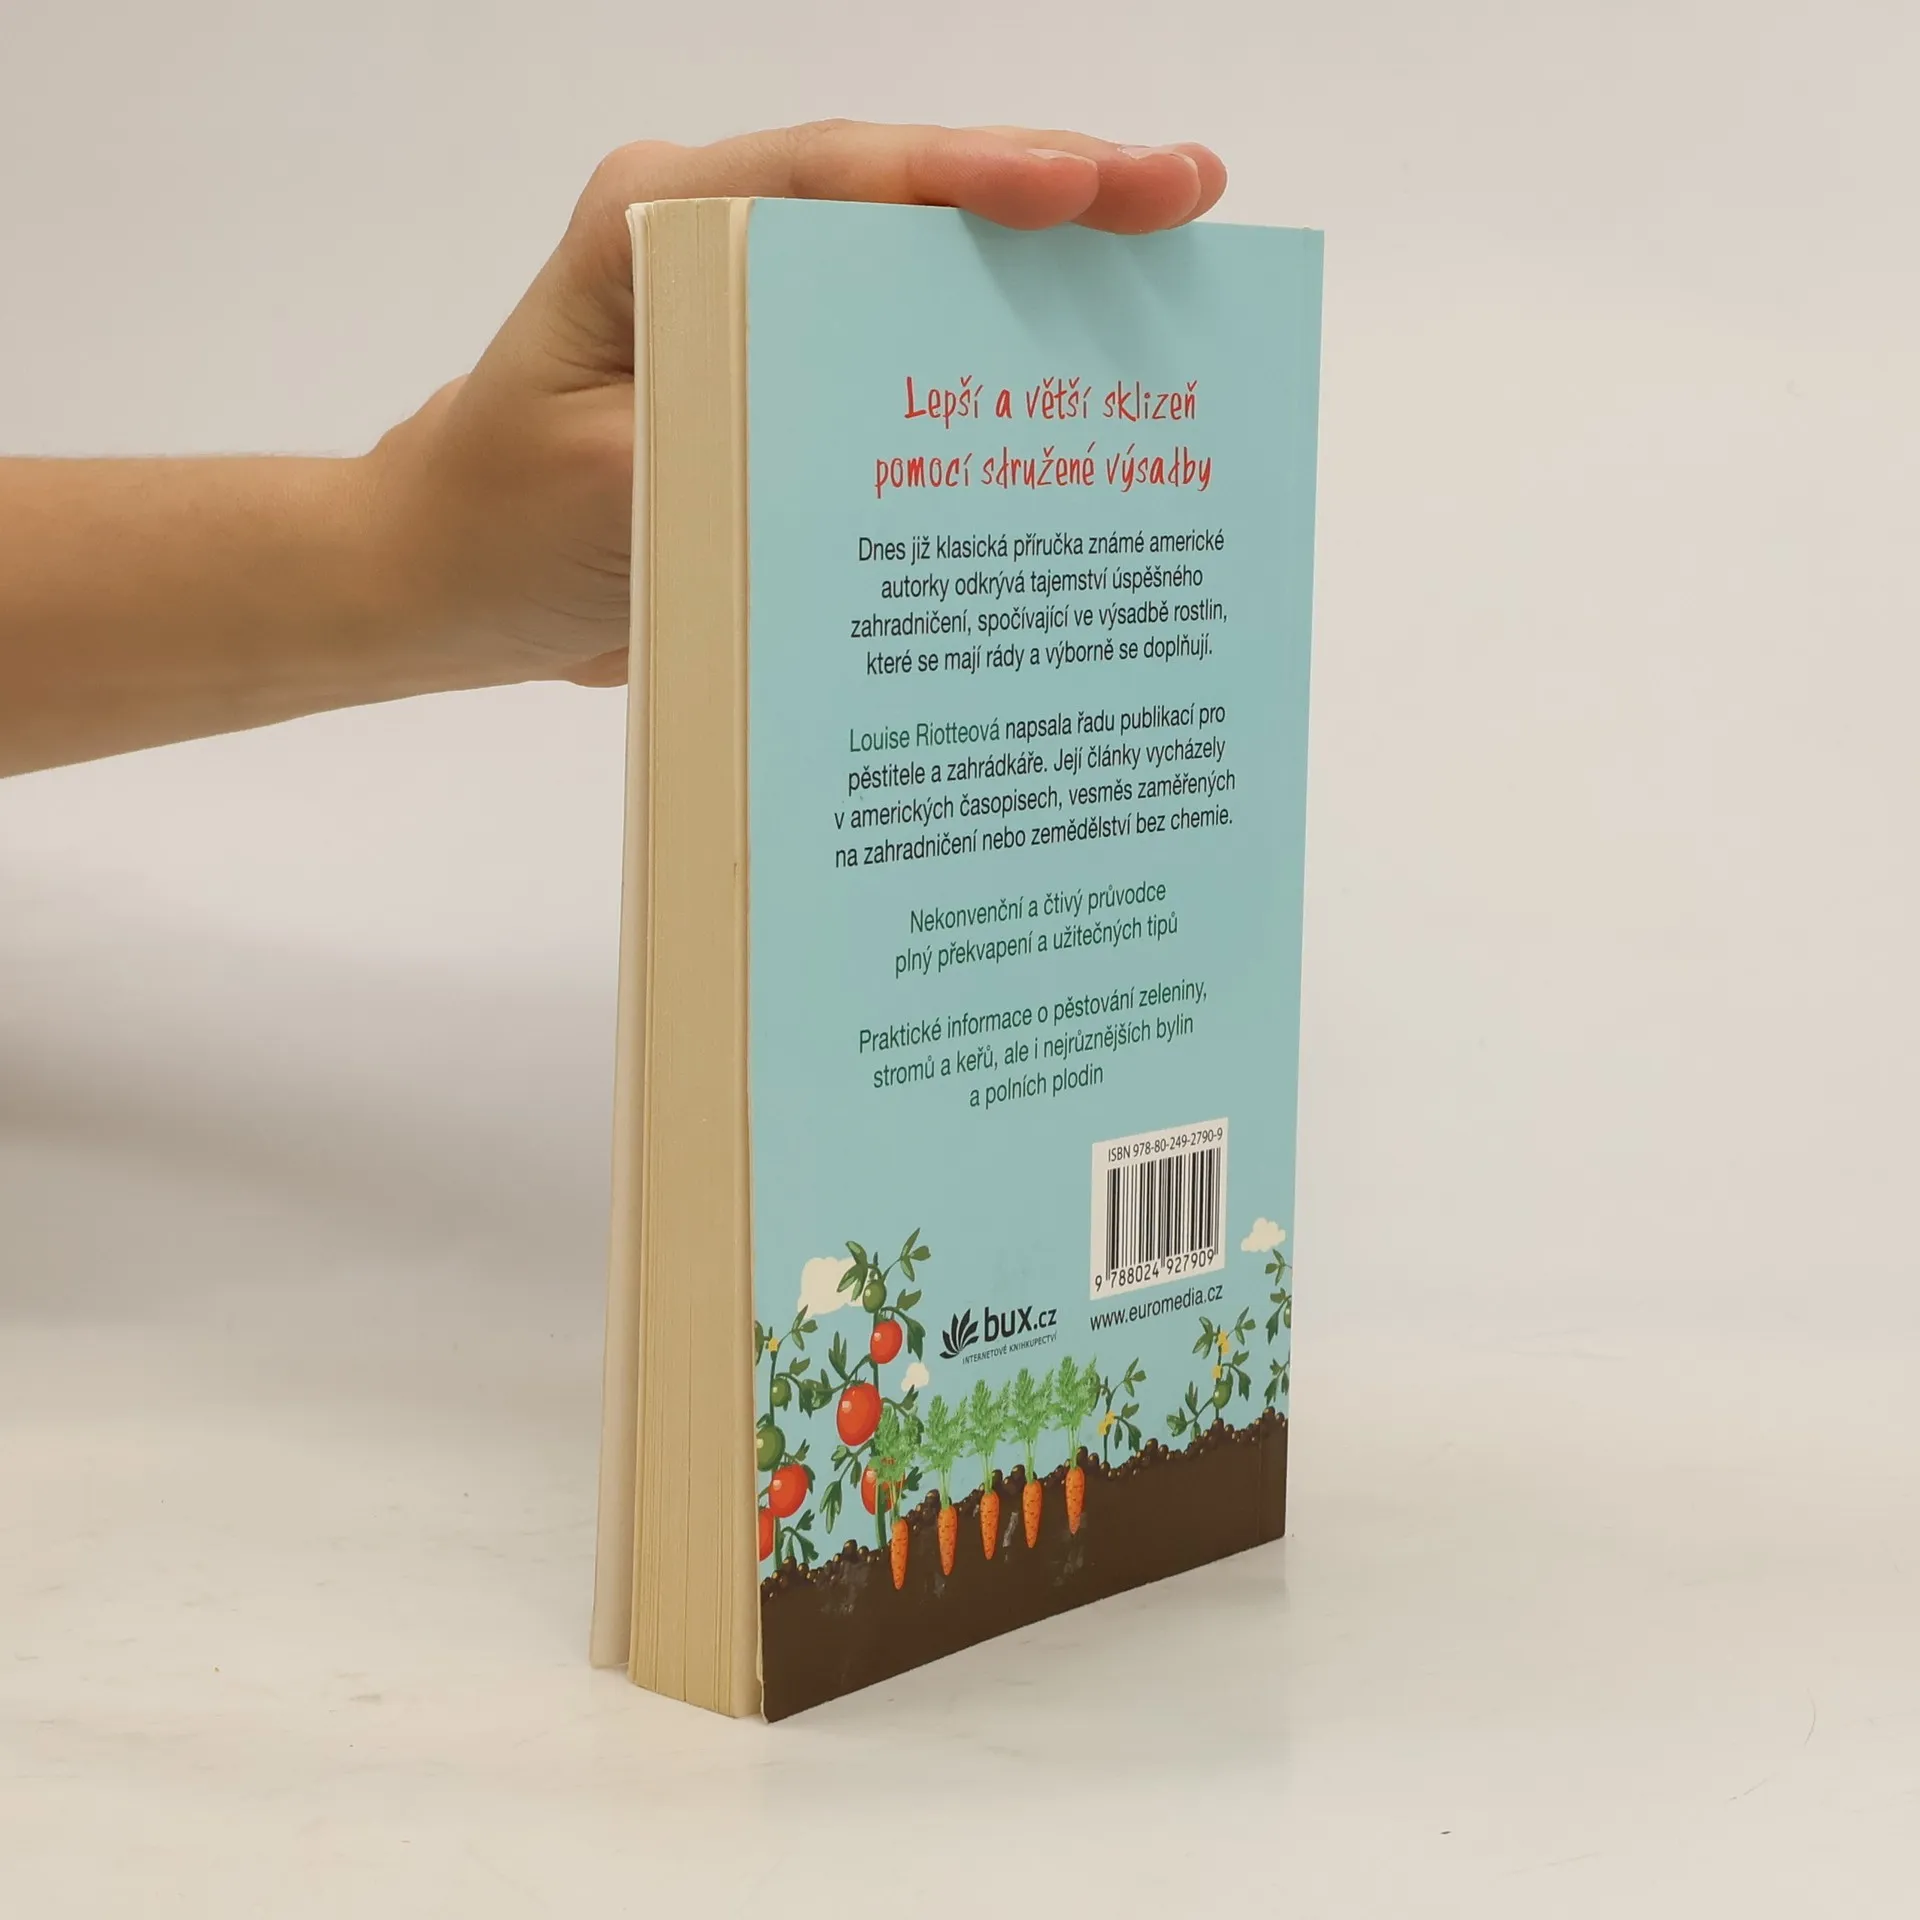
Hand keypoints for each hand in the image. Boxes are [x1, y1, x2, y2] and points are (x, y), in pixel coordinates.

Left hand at [371, 121, 1227, 690]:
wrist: (448, 579)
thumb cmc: (505, 529)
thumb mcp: (610, 488)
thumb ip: (732, 435)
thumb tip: (881, 435)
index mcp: (659, 227)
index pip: (832, 178)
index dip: (966, 180)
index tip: (1082, 191)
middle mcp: (716, 237)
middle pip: (901, 196)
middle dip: (1051, 192)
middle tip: (1187, 192)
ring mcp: (755, 297)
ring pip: (915, 259)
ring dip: (1041, 264)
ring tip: (1170, 254)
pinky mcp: (781, 368)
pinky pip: (896, 342)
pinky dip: (988, 352)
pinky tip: (1081, 363)